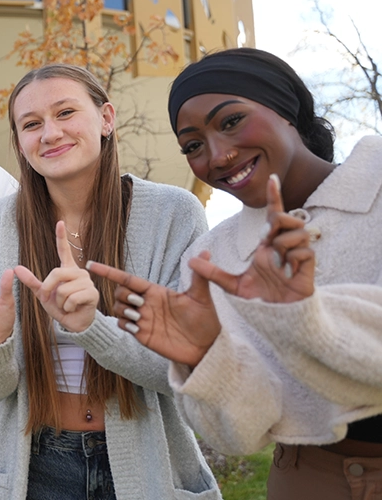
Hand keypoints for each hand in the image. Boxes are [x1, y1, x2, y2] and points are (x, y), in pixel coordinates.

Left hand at [15, 221, 98, 332]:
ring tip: (67, 305)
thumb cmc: (60, 307)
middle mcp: (79, 272)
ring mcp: (87, 282)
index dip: (61, 237)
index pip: (64, 250)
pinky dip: (67, 308)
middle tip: (53, 300)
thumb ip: (31, 281)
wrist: (74, 323)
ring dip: (59, 302)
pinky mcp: (92, 293)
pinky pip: (71, 299)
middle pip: (55, 273)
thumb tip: (16, 268)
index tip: (59, 222)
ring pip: (63, 289)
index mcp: (67, 270)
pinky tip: (73, 309)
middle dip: (48, 289)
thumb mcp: (43, 294)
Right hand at [87, 257, 221, 367]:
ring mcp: (143, 319)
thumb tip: (206, 251)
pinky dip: (124, 324)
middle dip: (124, 295)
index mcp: (156, 291)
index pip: (127, 278)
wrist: (206, 347)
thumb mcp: (202, 296)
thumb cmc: (206, 319)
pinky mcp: (142, 334)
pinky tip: (138, 328)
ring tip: (140, 316)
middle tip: (140, 303)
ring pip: (118, 308)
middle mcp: (146, 303)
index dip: (109, 271)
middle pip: (120, 292)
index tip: (92, 265)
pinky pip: (122, 325)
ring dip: (123, 310)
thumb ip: (199, 275)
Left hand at [190, 175, 315, 303]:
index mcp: (268, 247)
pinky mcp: (308, 270)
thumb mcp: (232, 286)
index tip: (271, 178)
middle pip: (288, 218)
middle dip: (279, 220)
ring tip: (276, 260)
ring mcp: (297, 258)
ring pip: (299, 232)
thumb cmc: (260, 301)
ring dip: (284, 242)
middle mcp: (284, 248)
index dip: (274, 197)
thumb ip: (212, 273)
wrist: (277, 322)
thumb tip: (190, 261)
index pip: (273, 216)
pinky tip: (287, 271)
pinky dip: (293, 258)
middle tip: (268, 237)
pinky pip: (305, 252)